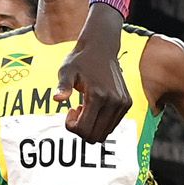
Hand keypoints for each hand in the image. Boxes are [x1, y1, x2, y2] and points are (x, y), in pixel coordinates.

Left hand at [58, 23, 130, 143]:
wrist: (101, 47)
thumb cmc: (81, 59)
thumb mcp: (66, 70)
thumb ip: (63, 86)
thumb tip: (57, 98)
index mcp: (98, 95)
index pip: (84, 130)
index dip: (72, 127)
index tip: (69, 111)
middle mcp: (114, 102)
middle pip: (95, 137)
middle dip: (81, 129)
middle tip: (77, 110)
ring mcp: (122, 104)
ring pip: (105, 134)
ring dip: (92, 126)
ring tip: (86, 107)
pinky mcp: (127, 103)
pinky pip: (112, 125)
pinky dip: (101, 122)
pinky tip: (95, 106)